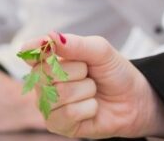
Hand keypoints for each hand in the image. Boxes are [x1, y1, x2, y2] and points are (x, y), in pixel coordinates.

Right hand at [20, 32, 163, 139]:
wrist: (134, 99)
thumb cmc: (114, 72)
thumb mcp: (100, 50)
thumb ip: (76, 43)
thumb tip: (51, 37)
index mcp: (49, 60)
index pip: (29, 52)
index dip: (35, 48)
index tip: (49, 46)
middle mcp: (44, 83)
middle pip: (44, 72)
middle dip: (76, 71)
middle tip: (88, 73)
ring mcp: (49, 105)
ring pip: (59, 94)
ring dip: (86, 90)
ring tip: (92, 91)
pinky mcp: (59, 125)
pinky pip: (69, 113)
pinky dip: (88, 108)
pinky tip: (92, 107)